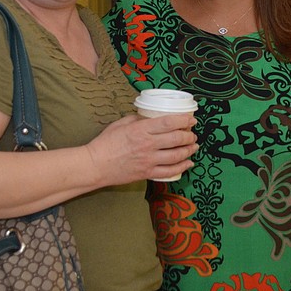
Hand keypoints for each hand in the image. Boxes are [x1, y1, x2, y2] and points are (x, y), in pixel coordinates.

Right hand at [84, 113, 198, 186]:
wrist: (96, 165)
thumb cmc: (106, 143)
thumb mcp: (121, 123)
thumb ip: (138, 119)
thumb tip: (151, 117)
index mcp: (141, 129)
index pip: (169, 122)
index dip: (184, 120)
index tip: (192, 119)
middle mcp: (148, 144)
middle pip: (177, 139)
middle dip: (189, 136)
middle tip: (192, 134)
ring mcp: (149, 160)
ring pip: (176, 155)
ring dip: (189, 150)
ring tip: (194, 147)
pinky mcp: (147, 173)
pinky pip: (170, 171)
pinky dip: (182, 167)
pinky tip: (188, 163)